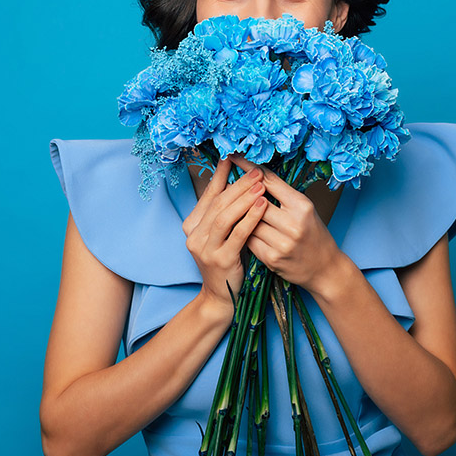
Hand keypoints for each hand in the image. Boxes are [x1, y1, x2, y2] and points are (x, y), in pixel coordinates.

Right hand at [182, 155, 267, 314]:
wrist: (221, 297)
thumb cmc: (227, 260)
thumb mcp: (222, 234)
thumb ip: (226, 212)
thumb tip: (239, 182)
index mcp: (192, 225)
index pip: (209, 195)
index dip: (221, 175)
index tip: (234, 158)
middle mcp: (194, 235)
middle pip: (218, 203)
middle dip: (238, 184)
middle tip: (256, 171)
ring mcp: (205, 249)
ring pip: (224, 216)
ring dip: (244, 198)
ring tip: (261, 185)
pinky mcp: (220, 260)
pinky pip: (237, 234)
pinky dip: (250, 218)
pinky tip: (263, 206)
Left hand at [235, 155, 343, 293]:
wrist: (325, 268)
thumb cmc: (313, 234)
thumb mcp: (304, 209)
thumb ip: (282, 195)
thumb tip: (253, 175)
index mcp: (302, 206)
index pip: (269, 181)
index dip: (249, 167)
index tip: (234, 156)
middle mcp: (293, 224)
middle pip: (255, 202)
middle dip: (242, 194)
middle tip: (228, 185)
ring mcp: (282, 243)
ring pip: (248, 221)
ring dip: (241, 215)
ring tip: (234, 209)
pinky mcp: (272, 259)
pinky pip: (249, 240)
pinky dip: (244, 232)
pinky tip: (242, 229)